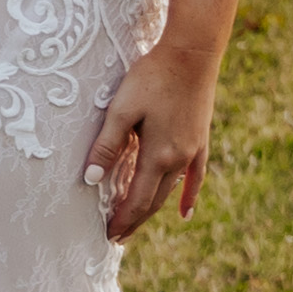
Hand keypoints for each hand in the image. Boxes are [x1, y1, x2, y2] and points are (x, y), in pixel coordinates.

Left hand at [82, 39, 218, 239]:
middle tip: (117, 237)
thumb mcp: (121, 109)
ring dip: (153, 209)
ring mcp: (193, 151)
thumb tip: (91, 179)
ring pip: (170, 191)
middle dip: (134, 221)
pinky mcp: (201, 139)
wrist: (192, 54)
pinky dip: (189, 196)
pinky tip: (185, 213)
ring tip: (137, 224)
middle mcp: (178, 159)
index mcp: (158, 155)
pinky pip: (196, 177)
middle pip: (153, 201)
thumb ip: (106, 146)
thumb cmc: (152, 77)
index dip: (122, 220)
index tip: (108, 236)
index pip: (136, 200)